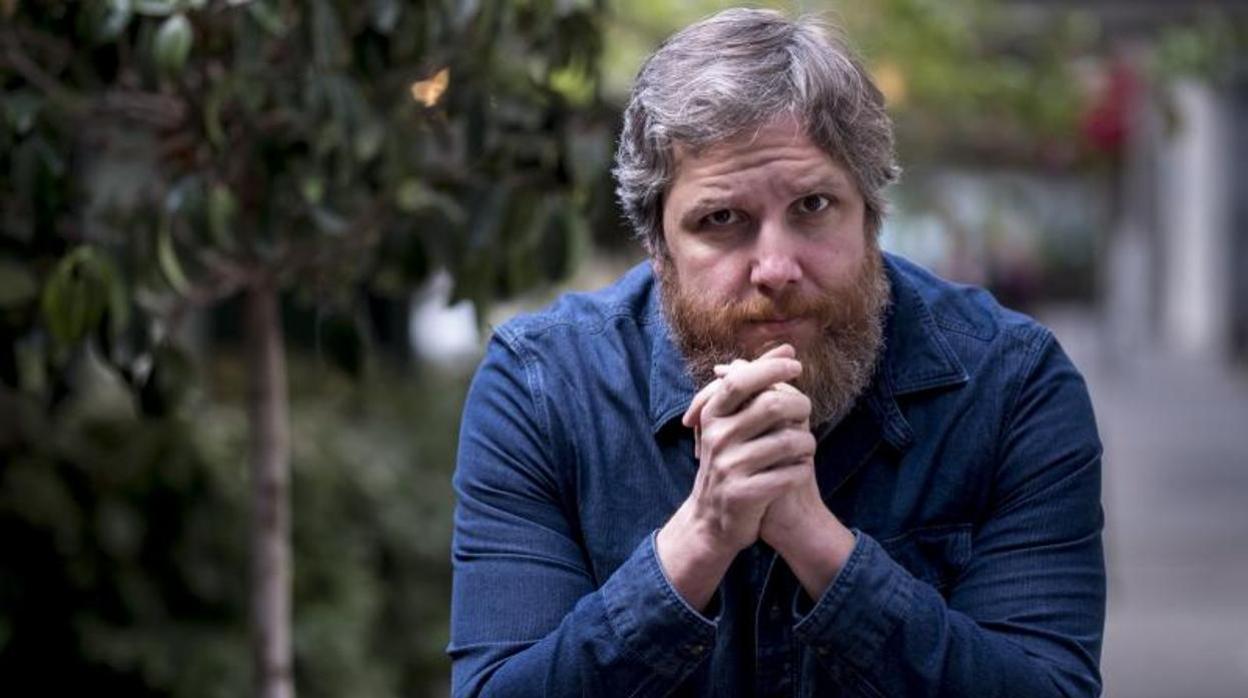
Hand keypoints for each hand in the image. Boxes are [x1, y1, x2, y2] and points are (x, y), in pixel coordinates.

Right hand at [706, 365, 854, 601]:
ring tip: (804, 447)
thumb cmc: (732, 461)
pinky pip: (790, 473)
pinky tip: (798, 470)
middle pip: (771, 406)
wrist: (713, 521)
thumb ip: (758, 381)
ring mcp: (729, 467)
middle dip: (800, 406)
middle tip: (807, 412)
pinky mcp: (744, 495)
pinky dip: (802, 469)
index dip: (771, 368)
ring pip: (788, 441)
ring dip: (806, 443)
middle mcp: (716, 438)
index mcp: (712, 416)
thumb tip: (787, 346)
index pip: (740, 380)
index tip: (796, 366)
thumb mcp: (735, 420)